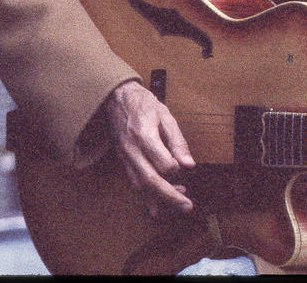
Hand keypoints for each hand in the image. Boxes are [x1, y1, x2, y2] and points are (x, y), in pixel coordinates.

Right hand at [106, 80, 195, 217]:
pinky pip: (134, 182)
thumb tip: (189, 165)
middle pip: (150, 180)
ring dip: (159, 199)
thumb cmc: (144, 105)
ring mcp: (125, 157)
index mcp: (144, 135)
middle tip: (187, 206)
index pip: (162, 163)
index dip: (176, 169)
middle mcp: (132, 150)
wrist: (118, 99)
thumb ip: (178, 142)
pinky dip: (146, 196)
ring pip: (140, 185)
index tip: (186, 168)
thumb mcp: (166, 116)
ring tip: (178, 203)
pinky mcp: (123, 161)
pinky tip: (157, 205)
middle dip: (170, 196)